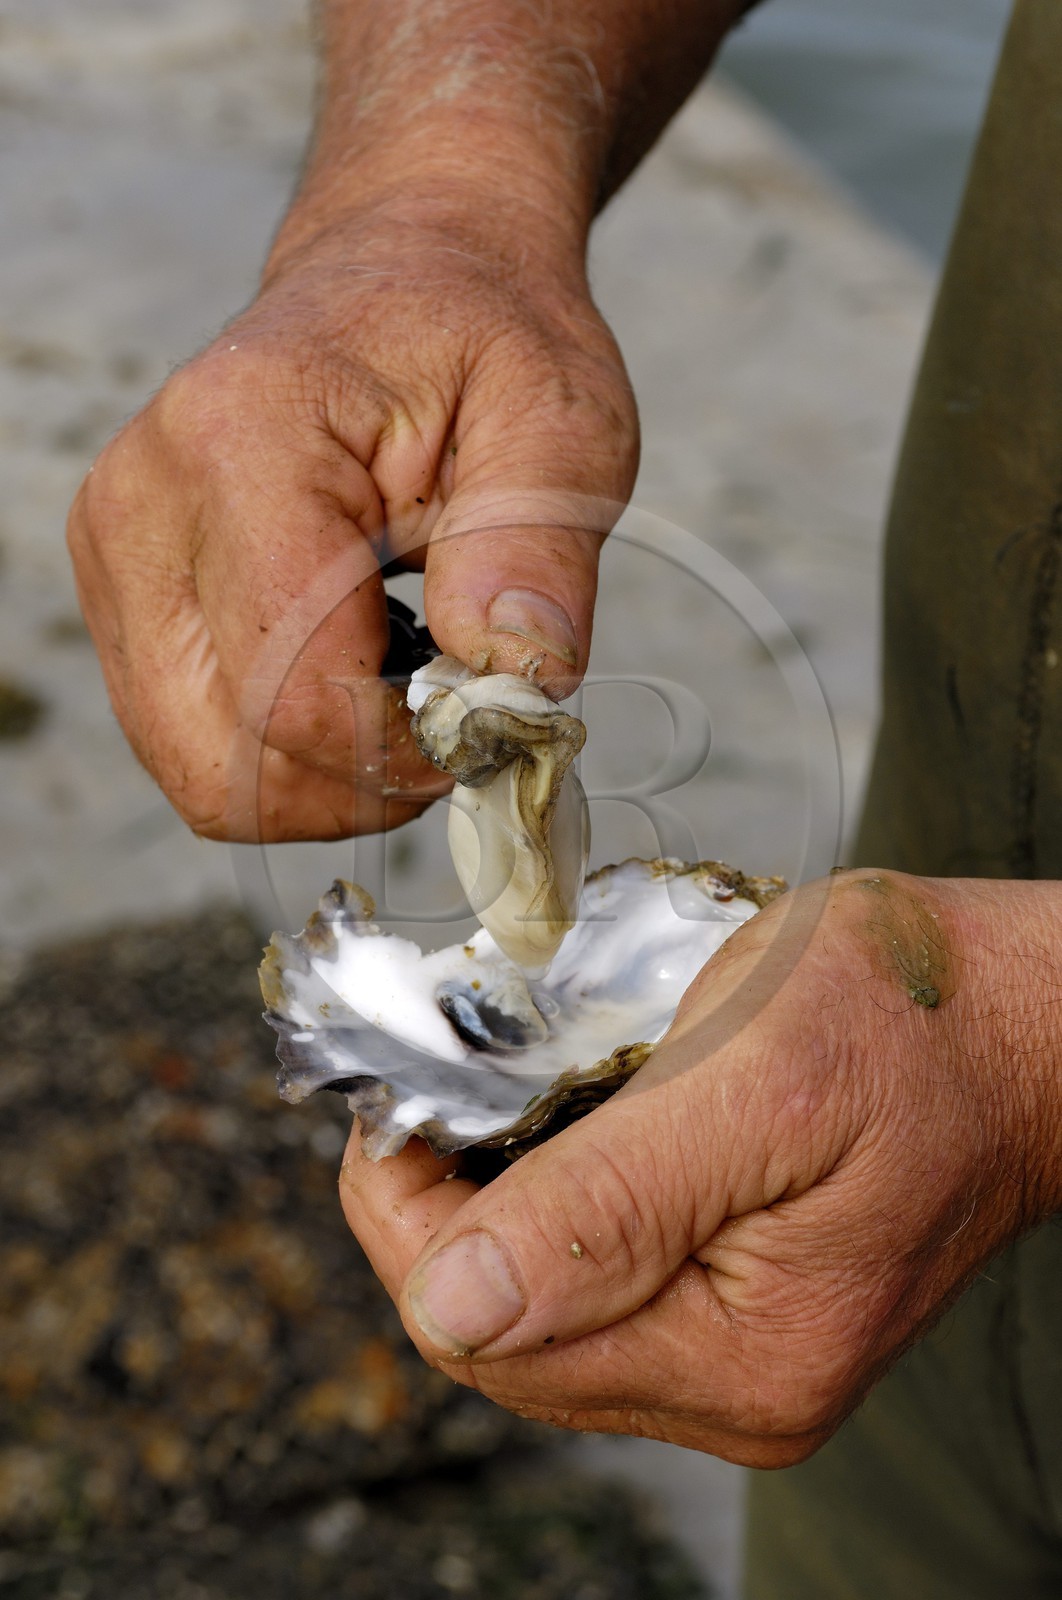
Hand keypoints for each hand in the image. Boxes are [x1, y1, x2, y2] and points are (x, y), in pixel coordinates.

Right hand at [67, 195, 636, 839]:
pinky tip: (354, 679)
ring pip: (200, 770)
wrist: (404, 274)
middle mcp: (142, 503)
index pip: (296, 689)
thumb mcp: (561, 419)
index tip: (490, 716)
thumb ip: (540, 546)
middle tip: (450, 723)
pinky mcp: (123, 592)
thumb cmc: (482, 336)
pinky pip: (193, 741)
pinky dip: (284, 751)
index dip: (405, 750)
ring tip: (406, 692)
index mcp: (242, 441)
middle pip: (224, 759)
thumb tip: (517, 679)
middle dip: (357, 782)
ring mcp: (116, 554)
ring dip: (322, 775)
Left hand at [339, 869, 1061, 1465]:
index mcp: (741, 1356)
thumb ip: (610, 1200)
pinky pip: (599, 1284)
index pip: (481, 1331)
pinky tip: (582, 1121)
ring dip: (503, 1197)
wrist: (1028, 1022)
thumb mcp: (760, 1075)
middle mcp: (737, 1391)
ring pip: (540, 1308)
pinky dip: (560, 1199)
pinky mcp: (745, 1317)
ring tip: (525, 1088)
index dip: (406, 1212)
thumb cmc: (919, 1020)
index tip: (401, 1095)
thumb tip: (453, 1301)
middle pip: (499, 1331)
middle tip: (461, 1074)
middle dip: (450, 1201)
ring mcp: (741, 1362)